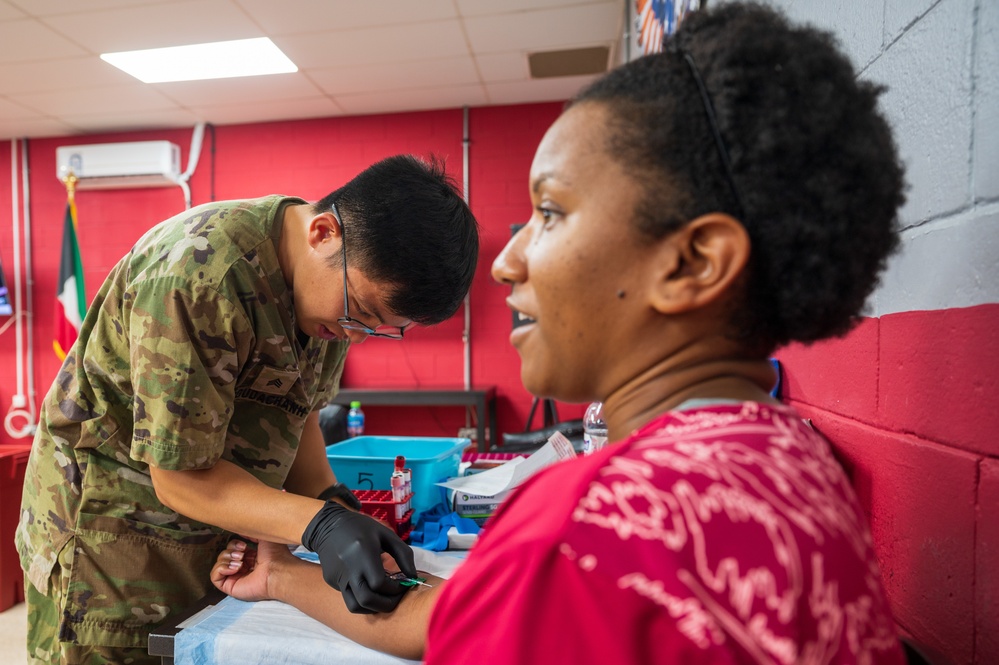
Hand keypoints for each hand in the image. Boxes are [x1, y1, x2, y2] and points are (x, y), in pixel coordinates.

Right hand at [211, 539, 295, 601]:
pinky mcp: (230, 586)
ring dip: (227, 559)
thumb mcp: (264, 537)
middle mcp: (242, 568)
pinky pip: (214, 576)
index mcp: (250, 557)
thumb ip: (251, 531)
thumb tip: (240, 527)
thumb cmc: (276, 555)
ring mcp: (236, 577)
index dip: (234, 544)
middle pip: (224, 555)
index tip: (243, 544)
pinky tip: (234, 568)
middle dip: (230, 551)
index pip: (232, 548)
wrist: (277, 571)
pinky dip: (221, 568)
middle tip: (242, 553)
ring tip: (240, 562)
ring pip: (219, 564)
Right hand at [302, 501, 417, 613]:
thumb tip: (413, 577)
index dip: (395, 589)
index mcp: (363, 553)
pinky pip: (348, 597)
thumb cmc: (362, 528)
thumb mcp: (386, 534)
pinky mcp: (332, 582)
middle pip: (367, 600)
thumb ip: (404, 554)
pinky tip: (370, 588)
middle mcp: (348, 569)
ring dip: (373, 608)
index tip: (404, 583)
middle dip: (386, 604)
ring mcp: (337, 577)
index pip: (379, 583)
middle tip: (397, 598)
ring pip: (355, 606)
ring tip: (384, 598)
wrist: (328, 525)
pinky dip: (362, 599)